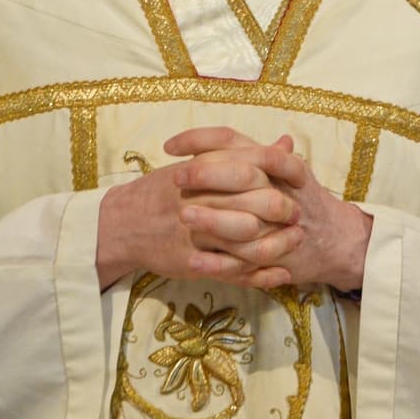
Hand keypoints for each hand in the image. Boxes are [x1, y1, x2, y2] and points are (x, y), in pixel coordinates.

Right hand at [95, 127, 301, 287]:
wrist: (121, 223)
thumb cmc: (165, 191)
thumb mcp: (199, 162)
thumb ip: (243, 154)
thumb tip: (287, 144)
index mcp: (200, 170)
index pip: (248, 167)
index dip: (278, 175)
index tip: (298, 181)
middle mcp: (197, 199)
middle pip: (251, 203)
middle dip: (281, 210)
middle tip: (298, 215)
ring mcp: (193, 233)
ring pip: (245, 241)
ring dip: (276, 244)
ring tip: (294, 243)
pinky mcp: (188, 262)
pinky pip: (230, 271)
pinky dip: (259, 275)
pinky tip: (279, 273)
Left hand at [168, 127, 372, 292]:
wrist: (337, 240)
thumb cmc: (302, 198)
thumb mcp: (281, 169)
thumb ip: (252, 154)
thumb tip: (215, 141)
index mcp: (274, 162)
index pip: (233, 140)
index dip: (199, 139)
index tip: (169, 146)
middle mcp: (278, 187)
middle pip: (241, 172)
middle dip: (205, 174)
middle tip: (175, 179)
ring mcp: (279, 223)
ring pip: (245, 218)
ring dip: (211, 219)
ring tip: (181, 217)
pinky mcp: (277, 255)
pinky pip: (247, 261)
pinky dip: (220, 263)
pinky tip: (194, 261)